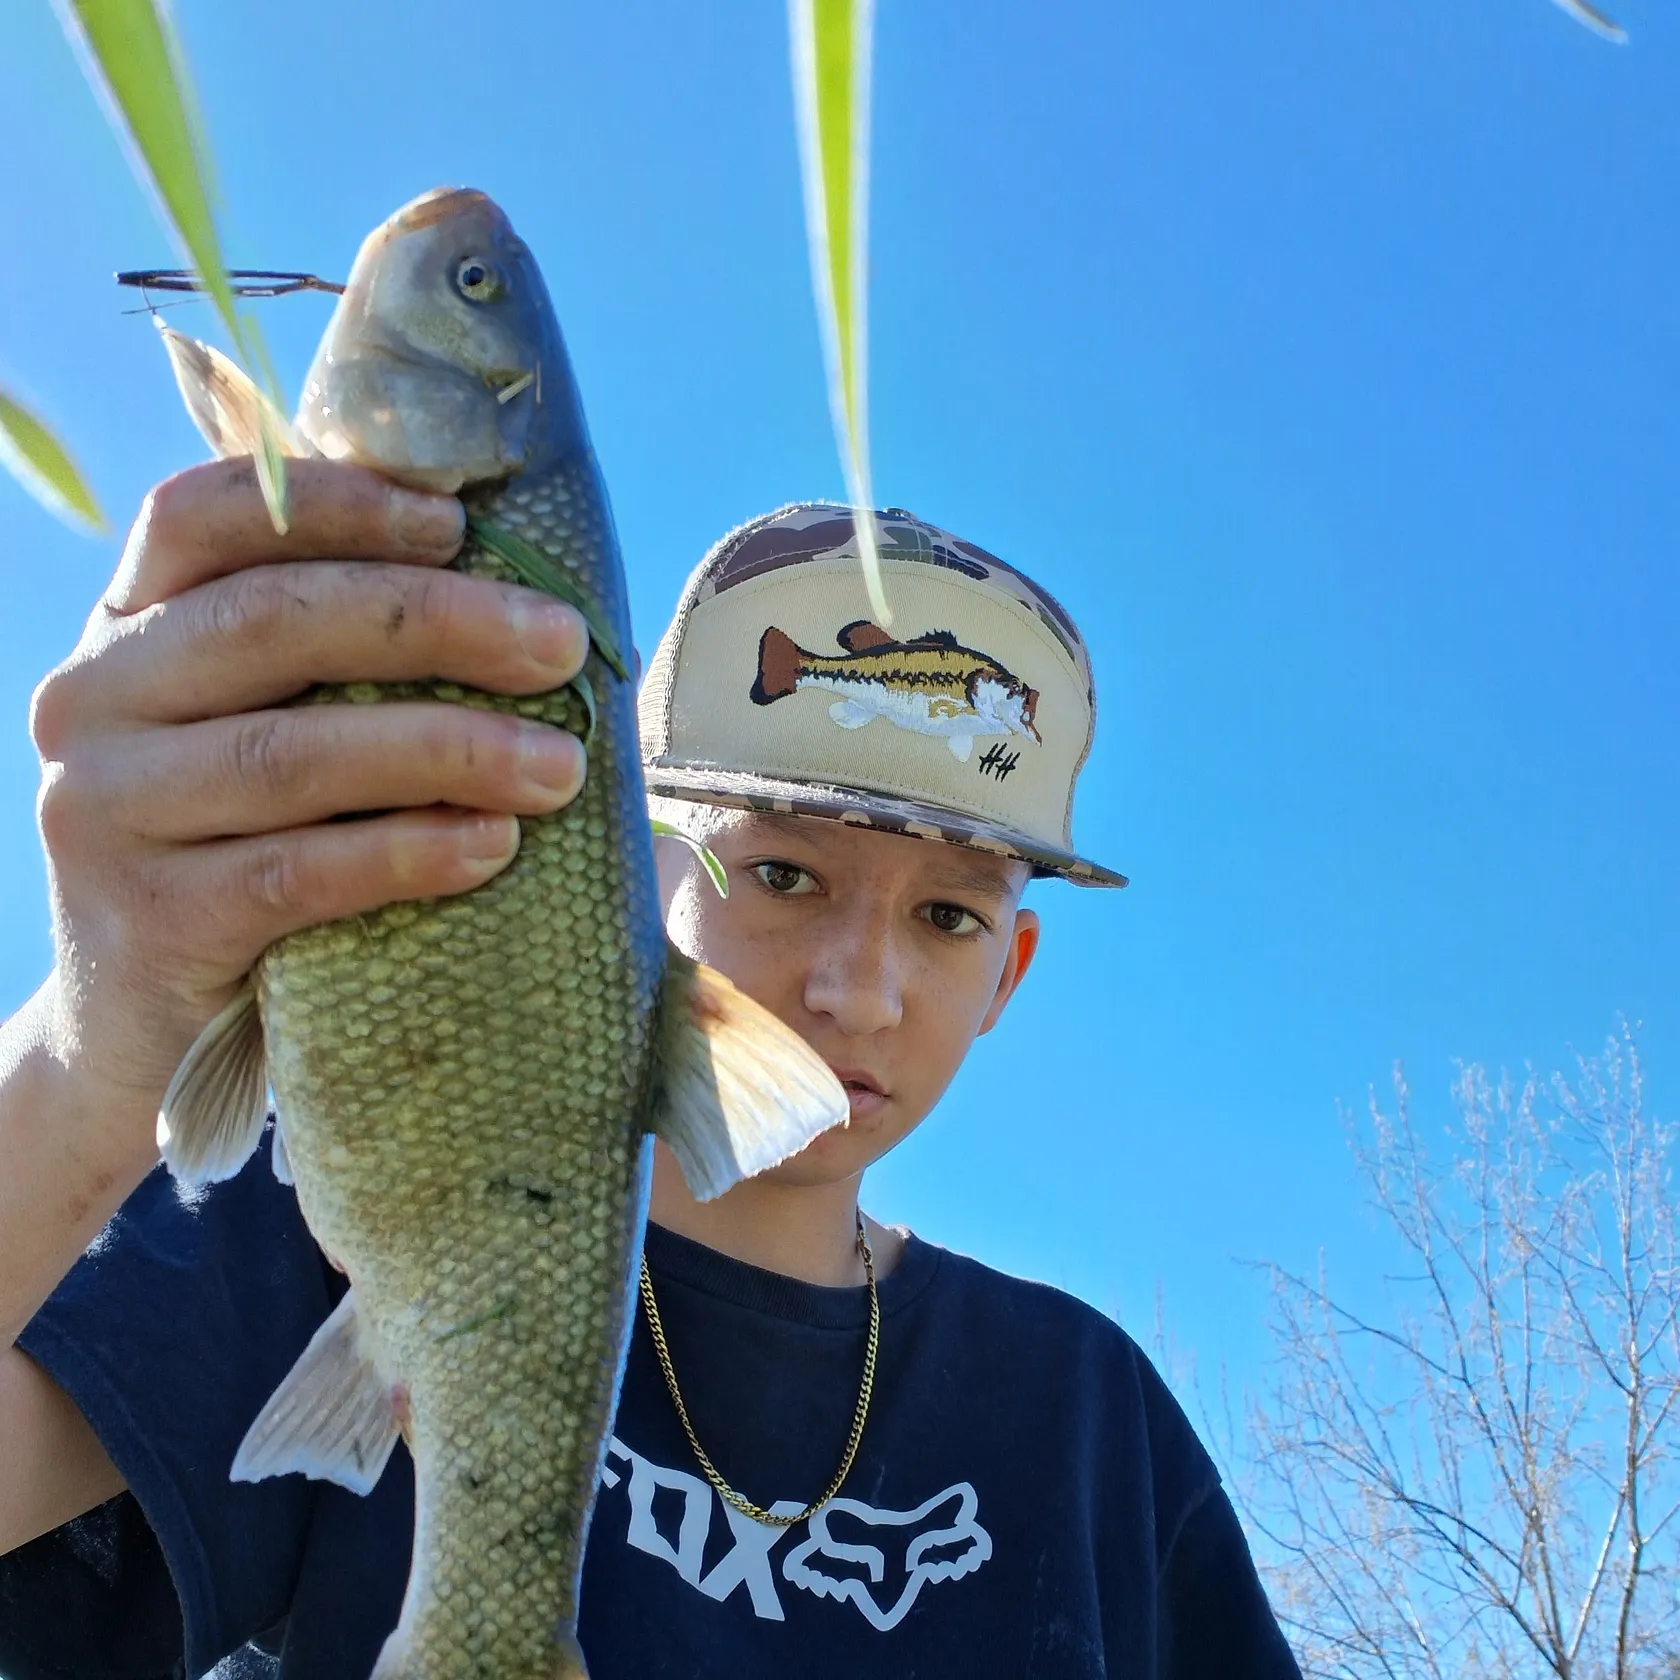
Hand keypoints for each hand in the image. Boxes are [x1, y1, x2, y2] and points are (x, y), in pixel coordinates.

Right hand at [27, 456, 589, 1118]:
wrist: (140, 1031)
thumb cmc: (248, 848)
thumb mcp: (265, 731)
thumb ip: (335, 660)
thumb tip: (521, 606)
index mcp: (130, 625)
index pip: (205, 517)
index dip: (333, 504)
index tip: (457, 523)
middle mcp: (96, 698)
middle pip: (272, 621)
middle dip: (437, 623)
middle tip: (560, 646)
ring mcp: (105, 809)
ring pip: (293, 753)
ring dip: (448, 750)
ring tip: (560, 769)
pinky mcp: (148, 918)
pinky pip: (294, 872)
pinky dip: (406, 854)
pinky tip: (493, 847)